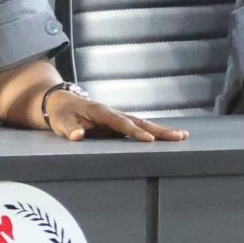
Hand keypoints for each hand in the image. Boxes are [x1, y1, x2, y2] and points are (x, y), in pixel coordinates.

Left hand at [44, 86, 189, 142]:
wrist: (61, 102)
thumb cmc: (61, 114)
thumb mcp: (61, 122)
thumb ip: (70, 129)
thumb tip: (77, 136)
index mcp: (101, 111)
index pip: (121, 123)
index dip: (135, 132)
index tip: (149, 141)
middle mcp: (113, 112)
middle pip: (140, 122)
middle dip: (159, 130)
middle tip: (179, 136)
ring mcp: (118, 117)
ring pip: (143, 124)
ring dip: (162, 130)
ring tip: (182, 136)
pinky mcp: (118, 123)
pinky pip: (139, 127)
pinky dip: (154, 132)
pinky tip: (168, 137)